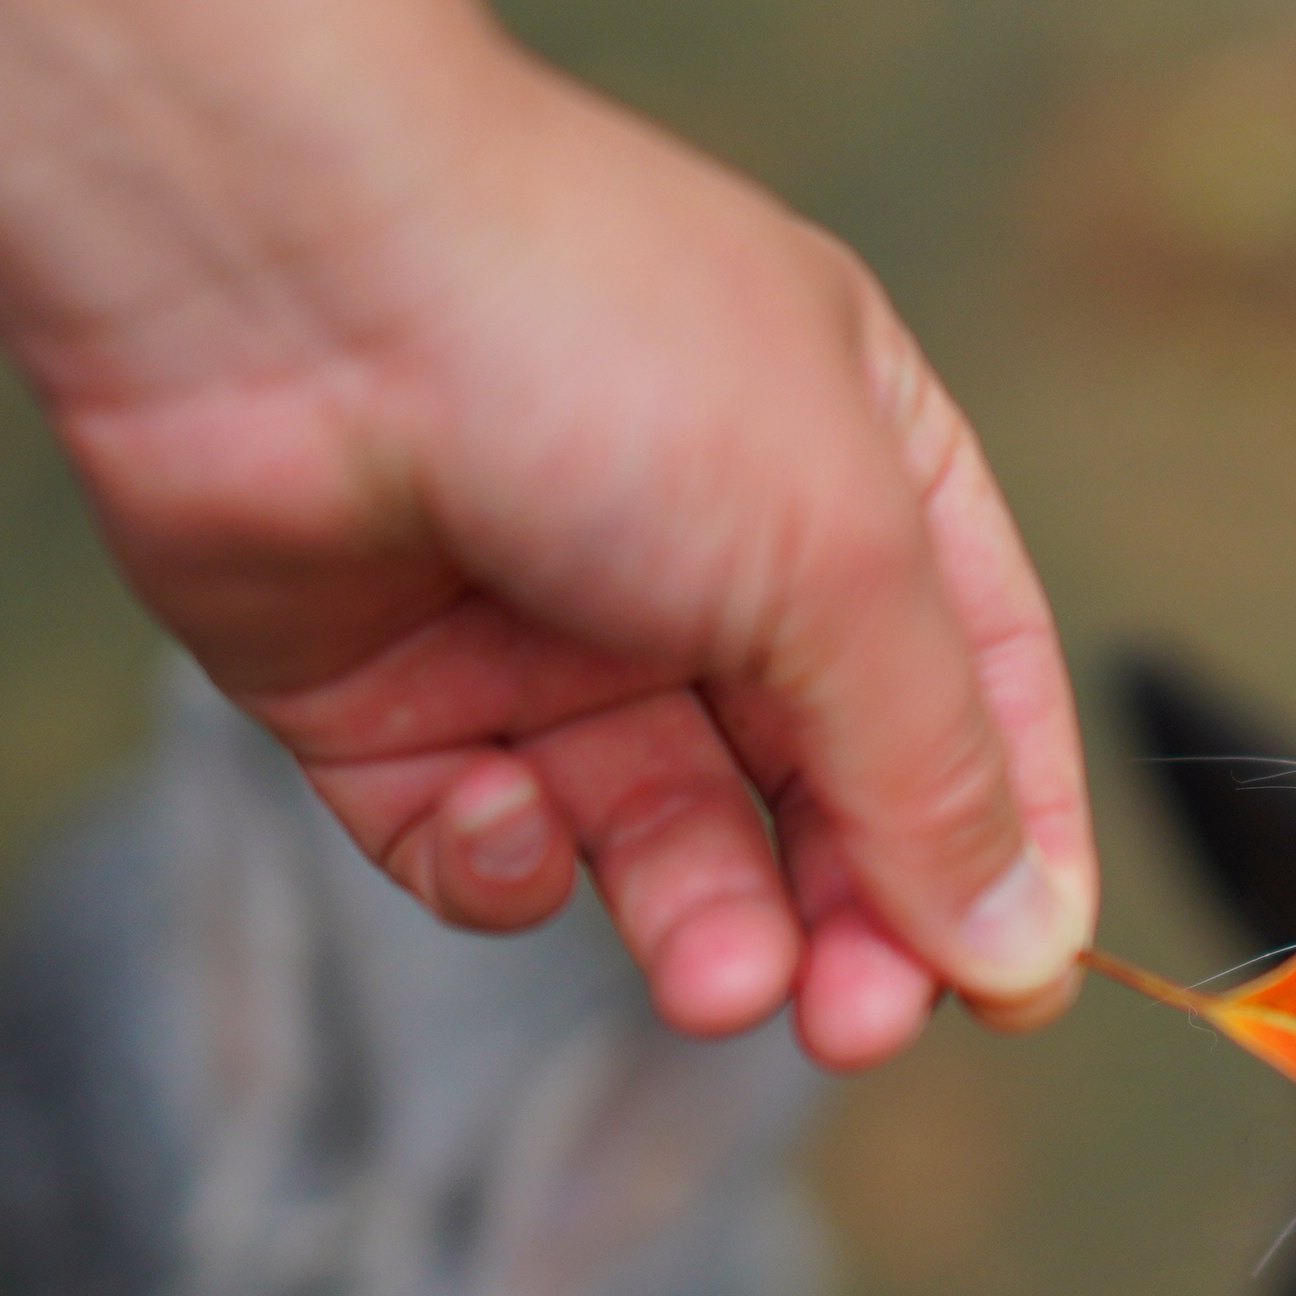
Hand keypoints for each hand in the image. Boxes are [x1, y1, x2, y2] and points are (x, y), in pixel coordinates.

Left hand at [41, 63, 1098, 1068]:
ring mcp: (541, 627)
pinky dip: (502, 862)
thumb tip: (1023, 941)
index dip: (1008, 841)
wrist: (271, 273)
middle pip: (823, 790)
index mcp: (856, 467)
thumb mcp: (839, 555)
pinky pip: (478, 843)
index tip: (1022, 988)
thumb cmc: (592, 345)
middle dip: (851, 917)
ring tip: (719, 978)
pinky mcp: (385, 699)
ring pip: (658, 839)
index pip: (975, 688)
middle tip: (857, 1022)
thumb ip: (936, 763)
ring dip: (702, 920)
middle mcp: (707, 548)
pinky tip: (504, 812)